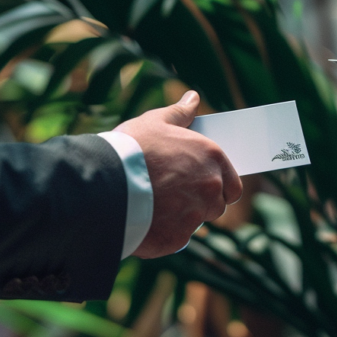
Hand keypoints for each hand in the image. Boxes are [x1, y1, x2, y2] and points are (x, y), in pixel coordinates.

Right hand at [114, 91, 241, 257]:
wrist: (103, 183)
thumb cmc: (131, 148)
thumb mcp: (155, 121)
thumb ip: (180, 112)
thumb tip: (193, 98)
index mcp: (212, 158)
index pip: (233, 184)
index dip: (220, 186)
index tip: (201, 185)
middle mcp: (211, 188)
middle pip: (217, 205)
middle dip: (200, 203)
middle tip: (173, 194)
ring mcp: (196, 215)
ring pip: (196, 223)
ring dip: (182, 218)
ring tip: (155, 205)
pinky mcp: (177, 238)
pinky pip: (175, 238)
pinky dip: (163, 232)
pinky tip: (144, 219)